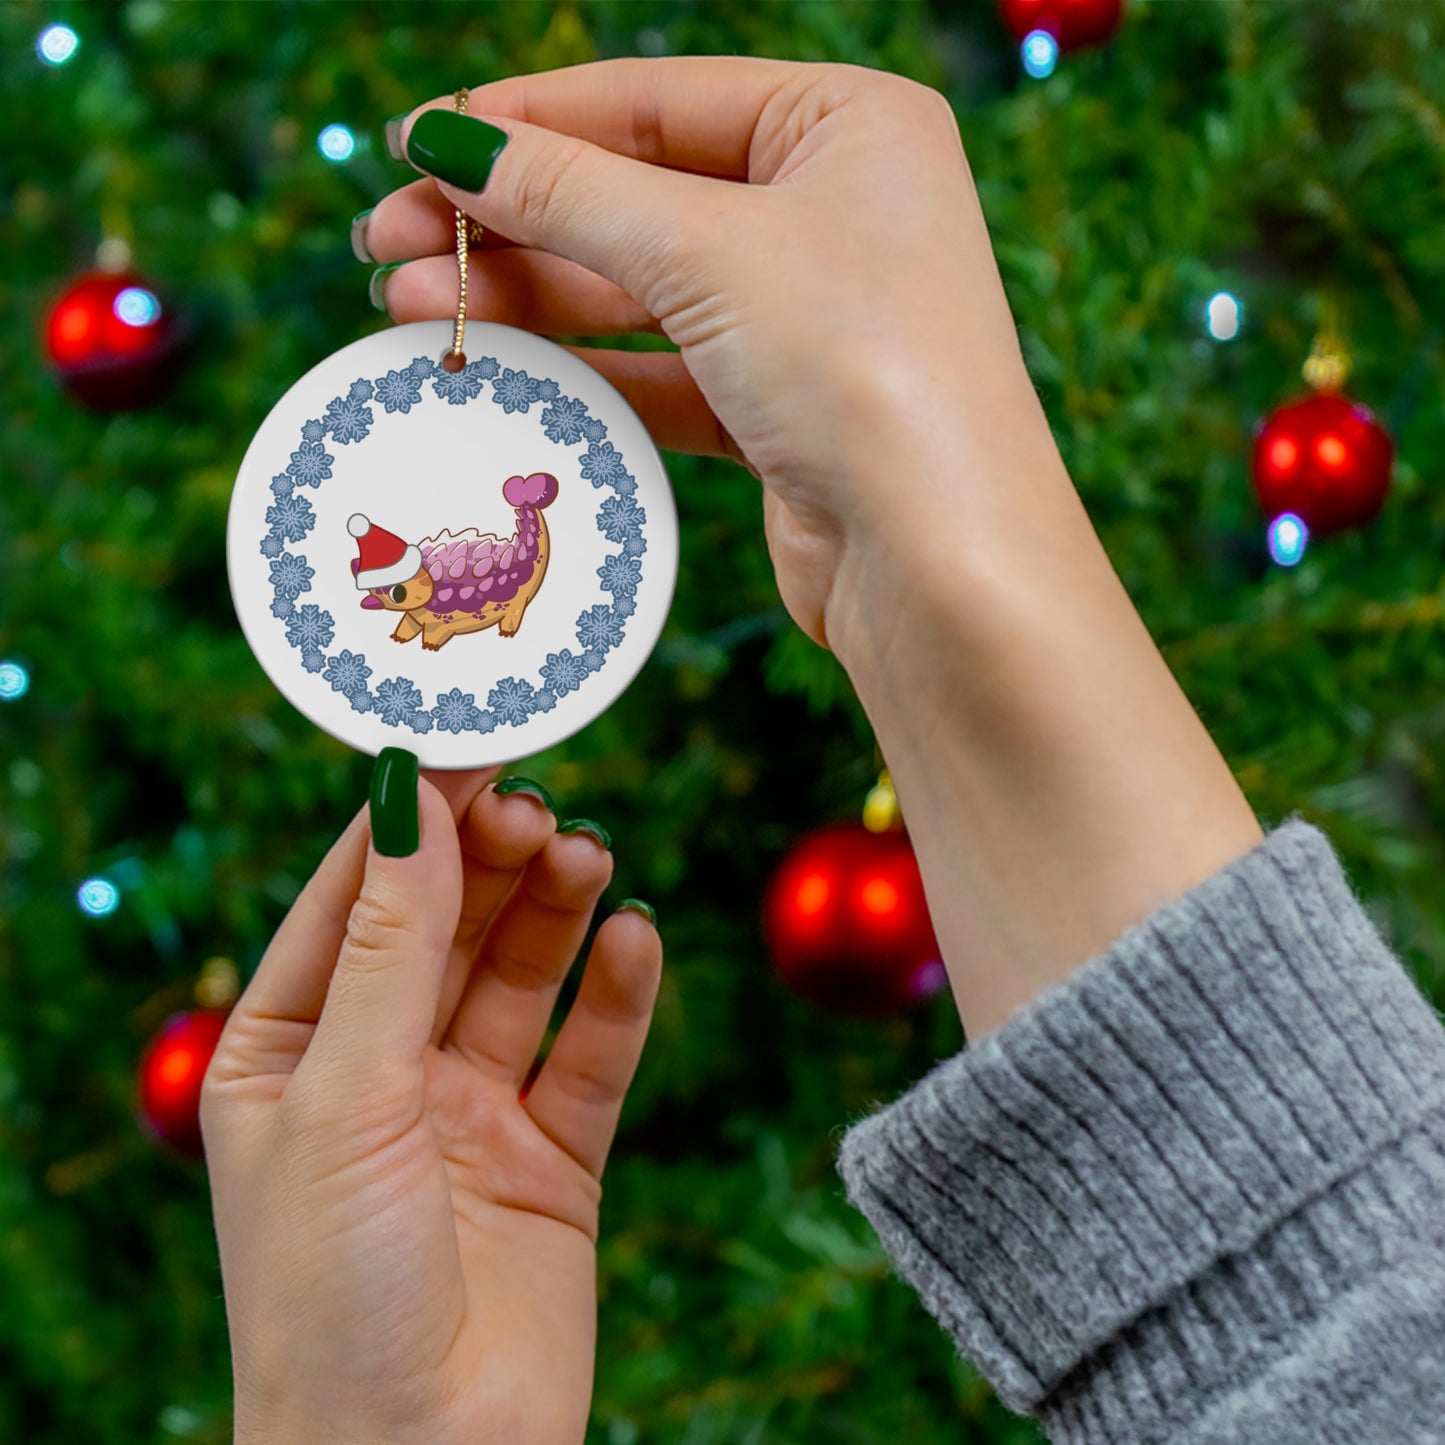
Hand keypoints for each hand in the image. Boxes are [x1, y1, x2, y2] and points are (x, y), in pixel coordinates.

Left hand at [202, 765, 661, 1444]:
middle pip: (447, 926)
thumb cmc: (331, 1293)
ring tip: (588, 856)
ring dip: (555, 911)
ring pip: (521, 976)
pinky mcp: (552, 1158)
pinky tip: (635, 940)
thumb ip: (391, 947)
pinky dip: (617, 994)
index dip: (409, 820)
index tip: (469, 742)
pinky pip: (591, 1055)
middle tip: (539, 805)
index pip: (353, 899)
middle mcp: (380, 1071)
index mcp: (289, 1051)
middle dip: (490, 861)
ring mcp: (469, 1112)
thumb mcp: (346, 1096)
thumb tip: (412, 801)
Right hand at [361, 56, 1054, 652]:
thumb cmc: (861, 369)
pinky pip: (661, 370)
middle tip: (385, 240)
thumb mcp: (707, 251)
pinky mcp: (782, 409)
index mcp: (848, 125)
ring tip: (406, 305)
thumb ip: (571, 193)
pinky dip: (580, 369)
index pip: (656, 100)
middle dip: (508, 218)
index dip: (527, 119)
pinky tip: (493, 365)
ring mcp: (809, 315)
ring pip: (640, 289)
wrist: (938, 562)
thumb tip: (449, 141)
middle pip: (637, 194)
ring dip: (526, 296)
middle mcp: (835, 210)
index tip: (416, 142)